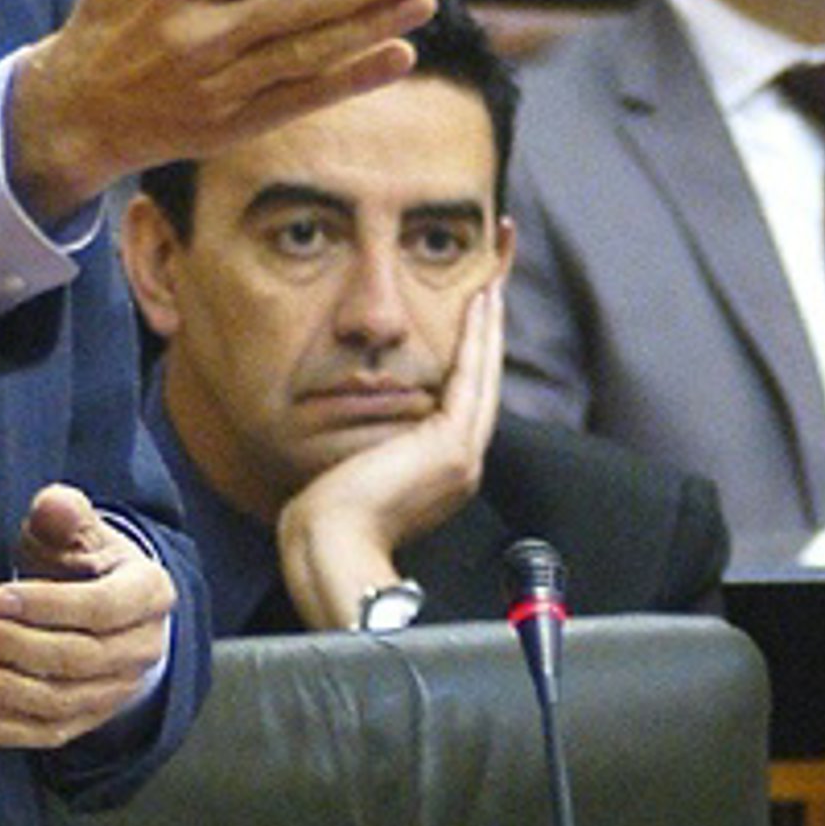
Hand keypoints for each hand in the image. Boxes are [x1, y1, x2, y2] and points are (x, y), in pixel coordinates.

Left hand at [0, 484, 174, 749]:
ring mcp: (120, 689)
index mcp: (149, 592)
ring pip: (62, 700)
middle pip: (78, 658)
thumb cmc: (85, 558)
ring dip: (4, 688)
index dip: (47, 606)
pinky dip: (12, 730)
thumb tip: (54, 504)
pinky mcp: (93, 717)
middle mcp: (142, 648)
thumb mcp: (78, 528)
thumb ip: (64, 514)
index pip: (102, 607)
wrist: (107, 601)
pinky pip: (54, 733)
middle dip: (13, 645)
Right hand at [6, 0, 435, 223]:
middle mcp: (197, 37)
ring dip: (371, 27)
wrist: (76, 113)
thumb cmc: (108, 16)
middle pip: (295, 8)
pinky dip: (353, 79)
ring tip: (424, 0)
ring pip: (307, 54)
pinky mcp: (230, 127)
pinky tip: (400, 55)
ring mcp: (216, 86)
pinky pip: (302, 98)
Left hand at [275, 280, 505, 629]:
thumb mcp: (355, 467)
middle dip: (490, 331)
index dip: (471, 353)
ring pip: (484, 374)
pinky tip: (481, 303)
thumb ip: (372, 442)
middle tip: (497, 280)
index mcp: (439, 469)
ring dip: (490, 325)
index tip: (474, 313)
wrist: (330, 545)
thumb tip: (356, 418)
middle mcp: (459, 462)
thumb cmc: (327, 513)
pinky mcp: (451, 447)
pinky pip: (472, 378)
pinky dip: (479, 339)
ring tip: (493, 283)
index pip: (460, 397)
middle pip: (482, 380)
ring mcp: (461, 456)